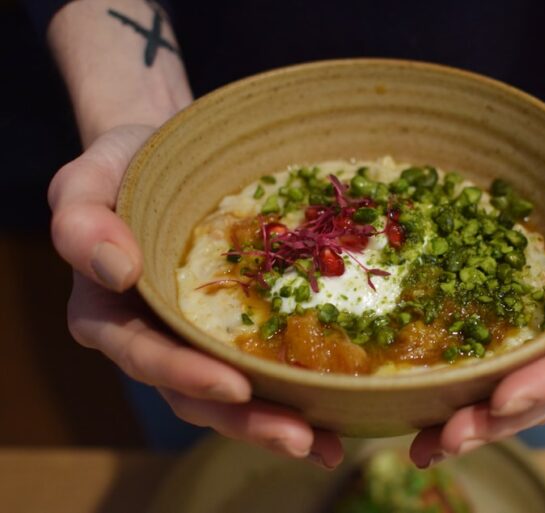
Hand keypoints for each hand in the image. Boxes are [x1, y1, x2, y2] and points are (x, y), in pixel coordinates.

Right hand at [48, 125, 342, 468]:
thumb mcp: (89, 179)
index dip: (185, 374)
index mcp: (111, 315)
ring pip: (236, 395)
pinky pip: (268, 364)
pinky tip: (341, 409)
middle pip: (197, 395)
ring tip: (328, 442)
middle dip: (248, 420)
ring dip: (279, 422)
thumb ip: (80, 220)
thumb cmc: (129, 166)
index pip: (143, 355)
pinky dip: (301, 392)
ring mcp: (203, 338)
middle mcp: (158, 338)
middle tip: (300, 438)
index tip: (232, 386)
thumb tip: (117, 271)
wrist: (175, 156)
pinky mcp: (244, 327)